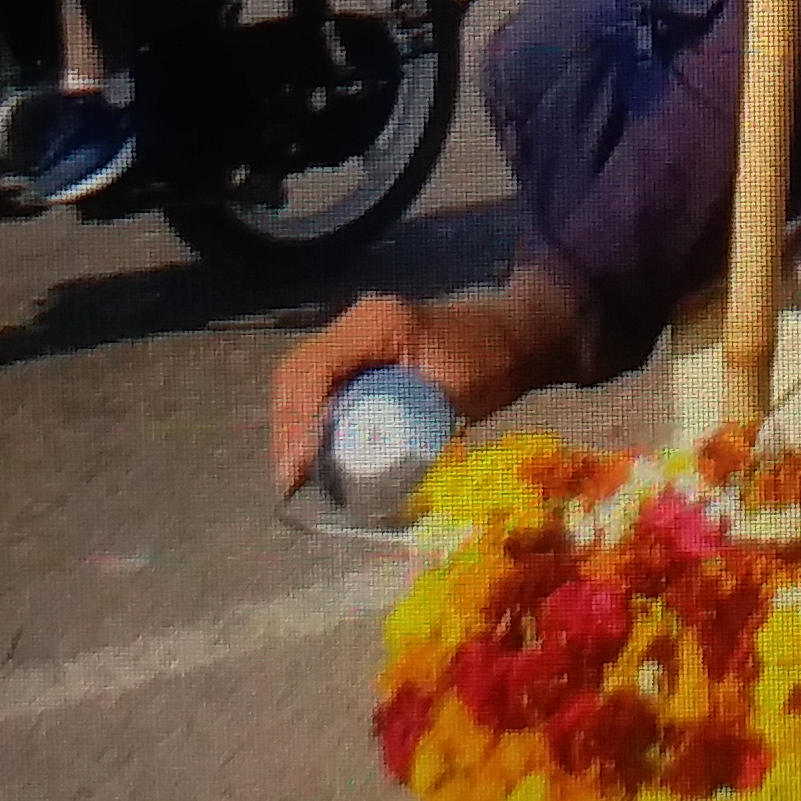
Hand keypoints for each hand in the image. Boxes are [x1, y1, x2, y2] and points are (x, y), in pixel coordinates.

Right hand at [267, 279, 572, 496]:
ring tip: (296, 471)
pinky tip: (311, 450)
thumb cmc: (490, 362)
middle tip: (291, 478)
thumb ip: (406, 422)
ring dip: (292, 423)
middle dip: (288, 427)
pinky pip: (319, 380)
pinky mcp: (359, 351)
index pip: (316, 370)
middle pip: (297, 372)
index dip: (300, 420)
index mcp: (376, 325)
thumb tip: (355, 465)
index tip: (298, 466)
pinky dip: (308, 415)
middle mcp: (356, 322)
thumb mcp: (452, 395)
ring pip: (301, 376)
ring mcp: (355, 334)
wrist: (513, 336)